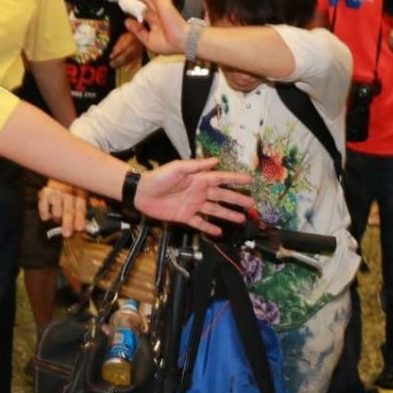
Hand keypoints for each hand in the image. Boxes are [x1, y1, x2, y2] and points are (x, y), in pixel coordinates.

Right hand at [39, 179, 87, 236]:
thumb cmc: (73, 186)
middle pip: (68, 210)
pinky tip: (49, 215)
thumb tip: (81, 227)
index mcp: (80, 191)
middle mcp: (67, 190)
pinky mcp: (45, 192)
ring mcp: (55, 191)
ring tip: (59, 219)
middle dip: (68, 223)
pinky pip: (43, 207)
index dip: (80, 219)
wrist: (62, 171)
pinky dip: (45, 214)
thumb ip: (81, 209)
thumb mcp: (82, 193)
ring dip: (58, 219)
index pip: (80, 207)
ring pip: (56, 211)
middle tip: (67, 234)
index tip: (79, 229)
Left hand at [109, 32, 143, 68]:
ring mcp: (137, 52)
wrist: (141, 36)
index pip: (121, 48)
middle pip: (125, 56)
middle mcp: (134, 47)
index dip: (115, 53)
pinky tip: (126, 70)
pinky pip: (136, 62)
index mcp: (129, 41)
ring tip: (115, 66)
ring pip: (129, 60)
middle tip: (111, 64)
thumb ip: (118, 44)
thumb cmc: (130, 36)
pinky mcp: (140, 55)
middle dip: (117, 61)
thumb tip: (113, 51)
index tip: (110, 56)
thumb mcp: (123, 37)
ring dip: (121, 64)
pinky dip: (131, 66)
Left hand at [123, 0, 188, 54]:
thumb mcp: (148, 40)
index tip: (126, 2)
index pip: (144, 9)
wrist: (181, 42)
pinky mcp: (165, 0)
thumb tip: (127, 22)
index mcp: (154, 20)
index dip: (136, 4)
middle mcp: (157, 10)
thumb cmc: (169, 44)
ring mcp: (161, 4)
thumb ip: (137, 31)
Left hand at [134, 158, 254, 235]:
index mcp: (198, 179)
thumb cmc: (158, 178)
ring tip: (241, 219)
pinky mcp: (185, 216)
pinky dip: (209, 228)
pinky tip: (219, 232)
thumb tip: (215, 160)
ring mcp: (193, 205)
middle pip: (222, 196)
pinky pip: (200, 223)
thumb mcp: (177, 167)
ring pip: (215, 210)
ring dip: (228, 214)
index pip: (221, 178)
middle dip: (237, 199)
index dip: (235, 179)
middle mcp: (199, 192)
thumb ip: (196, 165)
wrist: (141, 193)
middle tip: (251, 203)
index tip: (249, 180)